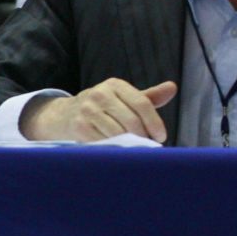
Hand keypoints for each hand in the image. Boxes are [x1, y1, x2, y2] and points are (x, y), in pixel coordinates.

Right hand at [21, 78, 177, 143]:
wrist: (64, 114)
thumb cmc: (103, 107)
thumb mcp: (124, 97)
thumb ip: (148, 97)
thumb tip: (172, 87)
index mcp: (115, 85)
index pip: (142, 103)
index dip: (154, 122)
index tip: (161, 137)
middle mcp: (100, 94)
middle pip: (131, 120)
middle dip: (143, 136)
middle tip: (148, 146)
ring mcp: (87, 110)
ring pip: (118, 133)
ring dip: (129, 144)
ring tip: (135, 148)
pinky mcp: (78, 126)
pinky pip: (103, 142)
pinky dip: (113, 149)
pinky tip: (117, 150)